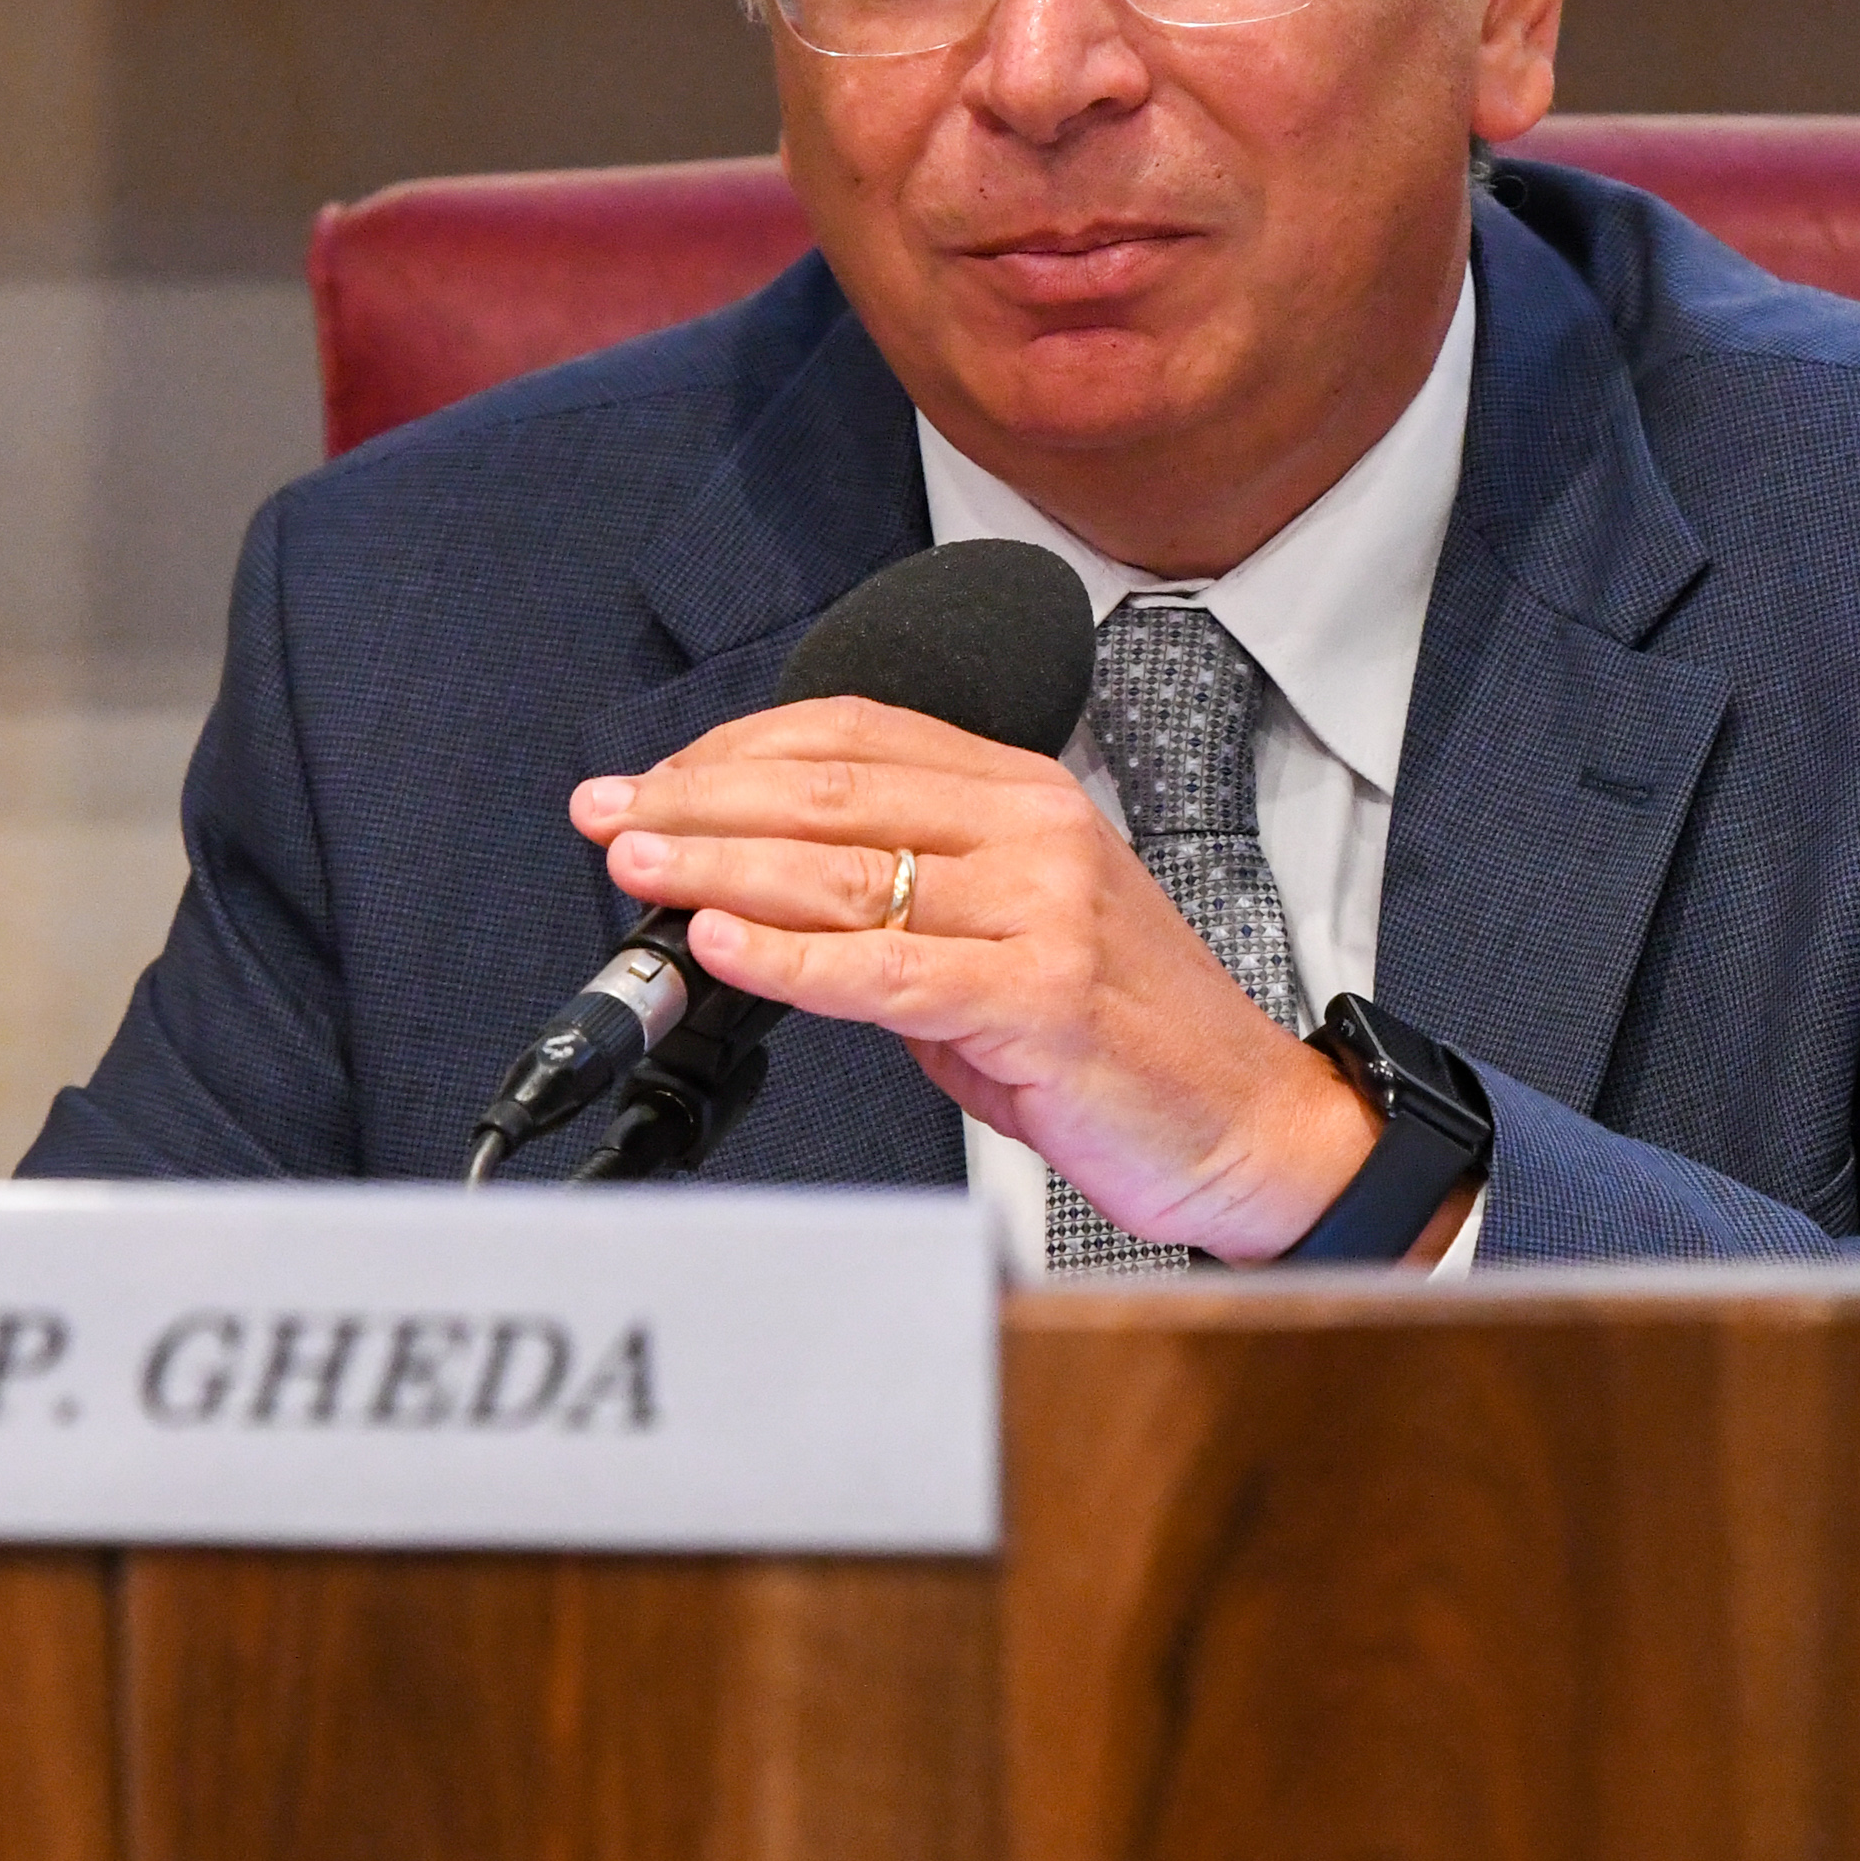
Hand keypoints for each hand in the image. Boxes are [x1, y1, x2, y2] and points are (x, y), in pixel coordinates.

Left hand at [570, 697, 1387, 1257]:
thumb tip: (759, 912)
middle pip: (830, 791)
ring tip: (636, 869)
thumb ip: (905, 912)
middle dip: (698, 802)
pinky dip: (786, 959)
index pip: (854, 735)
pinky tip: (718, 947)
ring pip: (842, 872)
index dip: (734, 751)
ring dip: (716, 868)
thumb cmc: (1131, 1043)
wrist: (1253, 1124)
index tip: (650, 780)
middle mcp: (1037, 833)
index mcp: (1026, 798)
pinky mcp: (1042, 999)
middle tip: (606, 816)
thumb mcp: (1012, 940)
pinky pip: (885, 973)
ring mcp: (1044, 911)